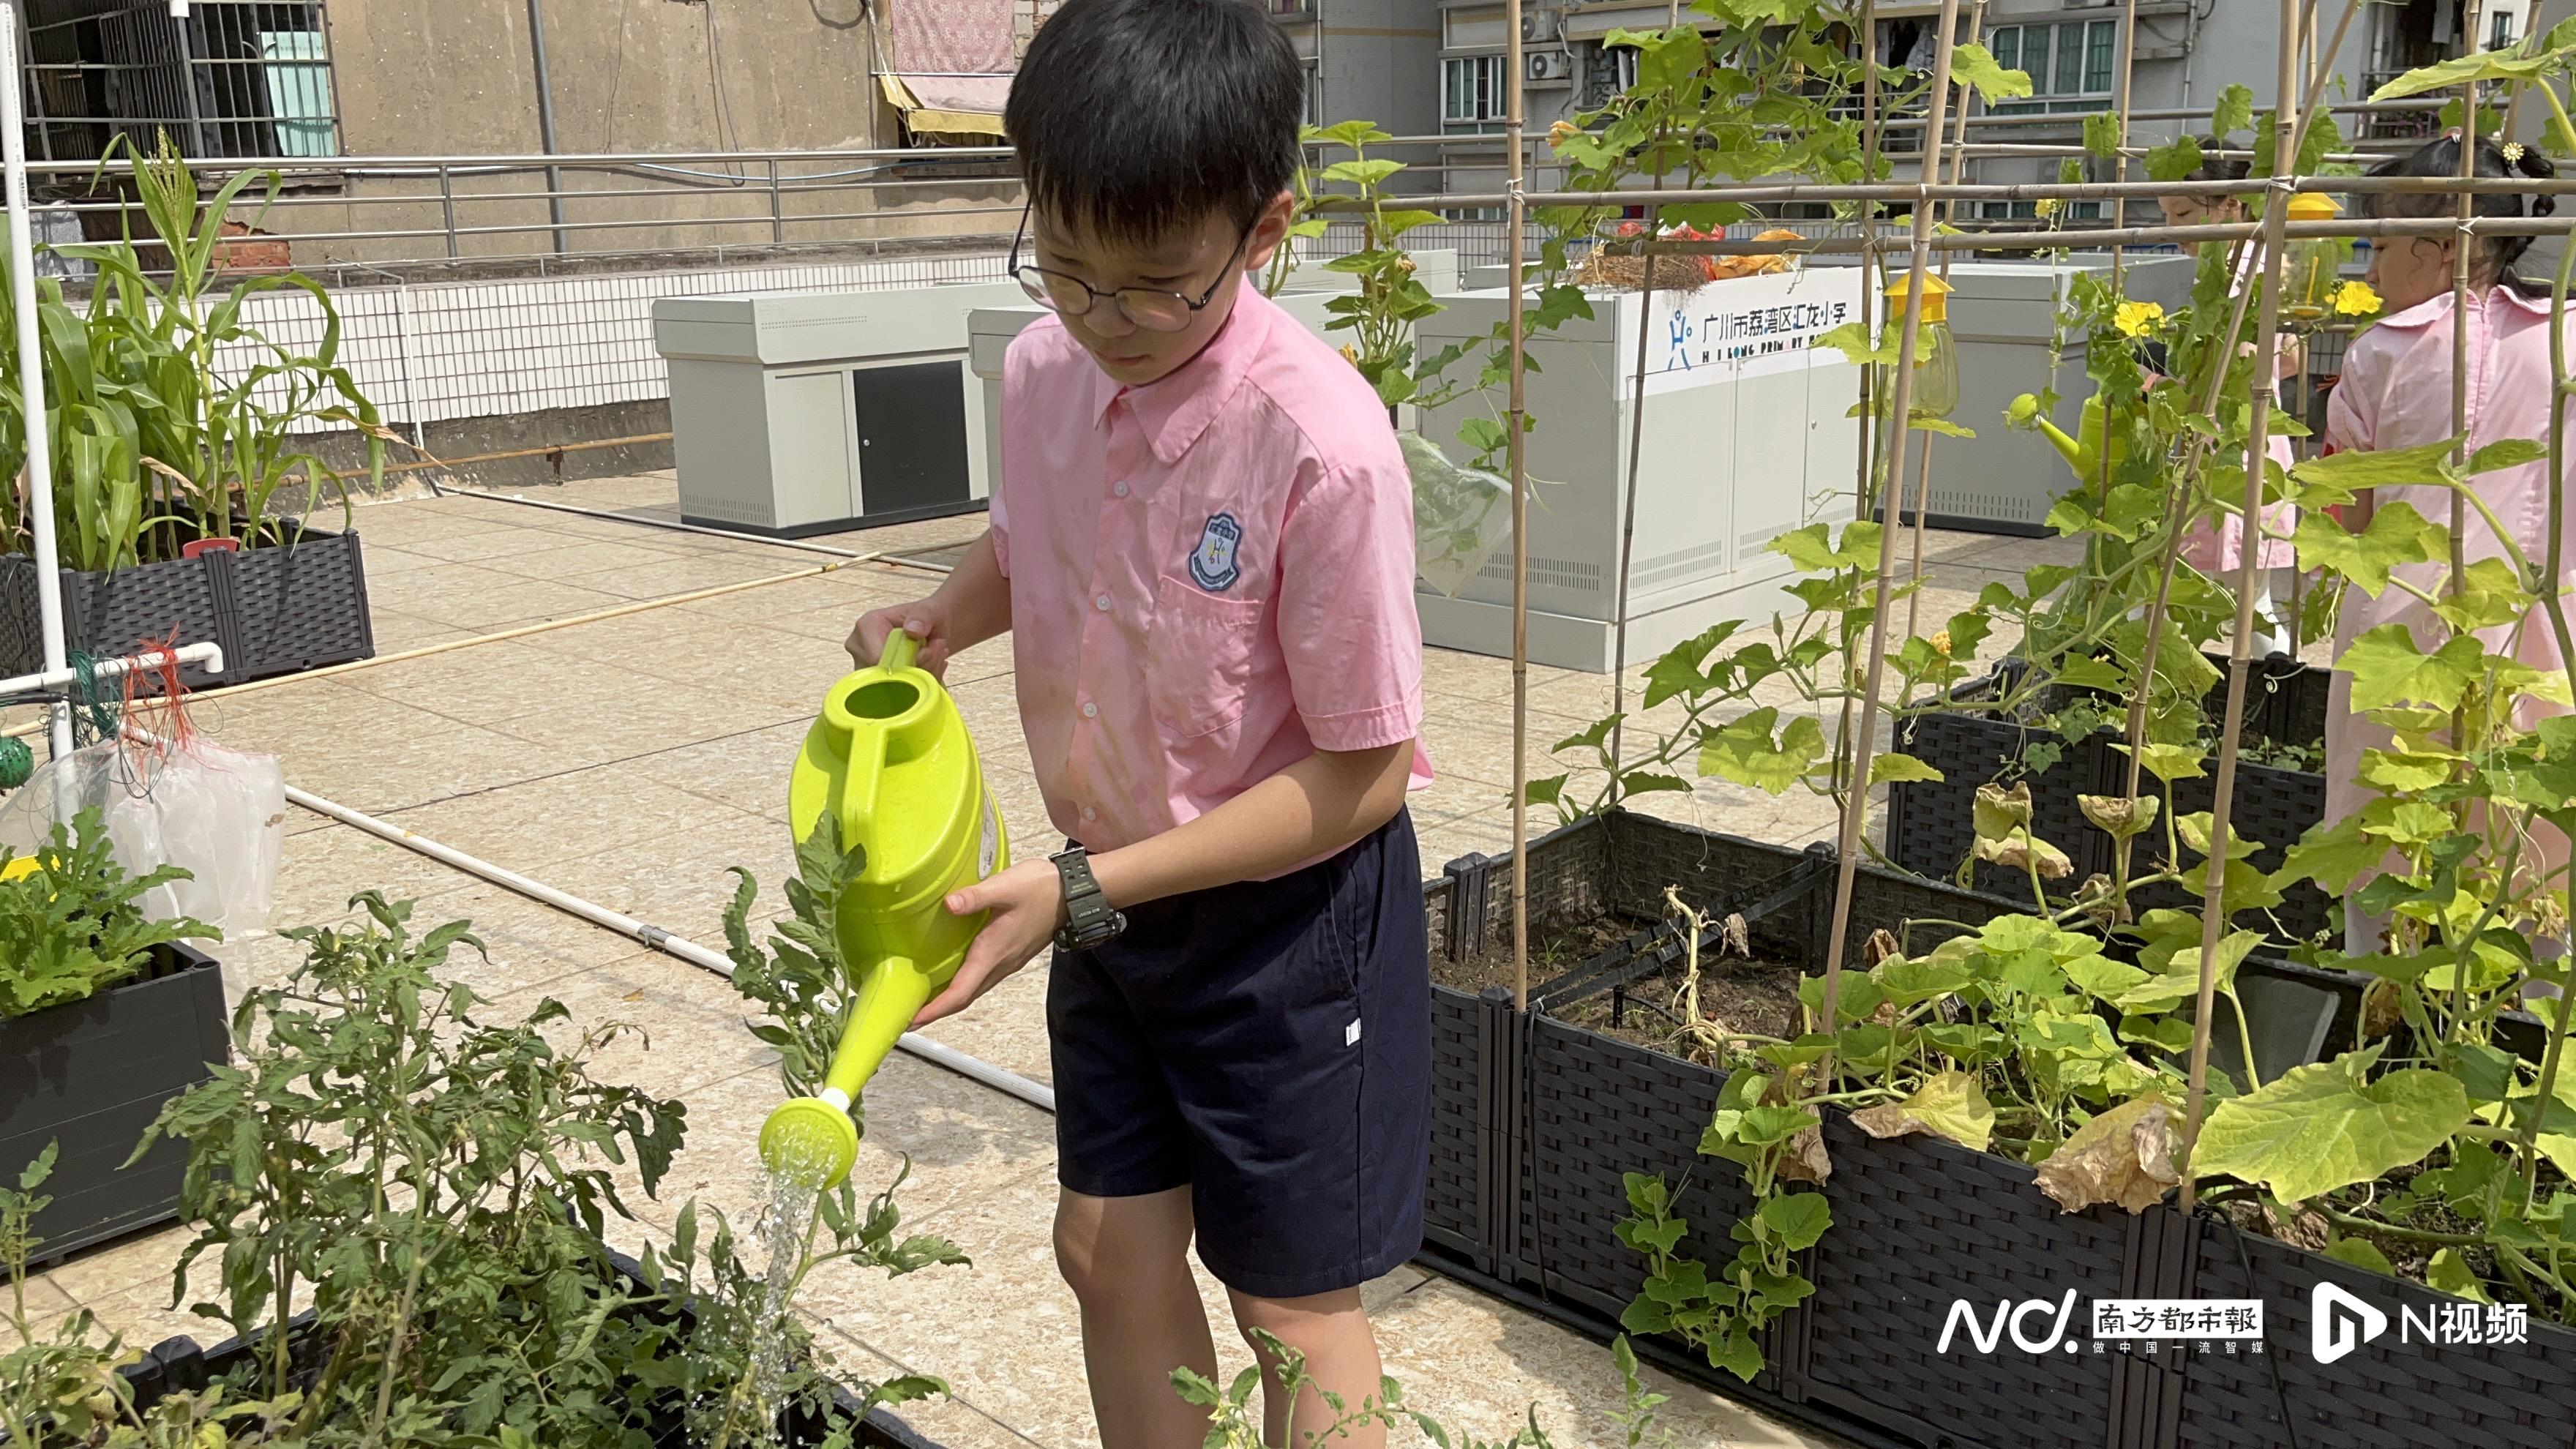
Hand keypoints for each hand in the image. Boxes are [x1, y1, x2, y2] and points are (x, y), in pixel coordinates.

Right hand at [847, 598, 953, 677]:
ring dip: (924, 673)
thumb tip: (913, 630)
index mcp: (866, 627)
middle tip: (937, 649)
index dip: (905, 661)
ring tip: (936, 654)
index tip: (927, 650)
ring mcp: (868, 668)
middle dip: (919, 666)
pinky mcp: (879, 682)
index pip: (876, 658)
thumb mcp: (930, 610)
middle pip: (886, 675)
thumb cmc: (927, 616)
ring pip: (896, 686)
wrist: (933, 627)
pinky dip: (923, 682)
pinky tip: (932, 665)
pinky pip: (902, 693)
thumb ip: (922, 617)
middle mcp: (861, 649)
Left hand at [914, 858, 1065, 1025]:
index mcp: (993, 953)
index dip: (935, 1009)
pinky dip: (963, 985)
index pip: (961, 992)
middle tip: (909, 1017)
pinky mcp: (1010, 955)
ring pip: (974, 989)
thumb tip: (949, 904)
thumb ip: (975, 897)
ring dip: (949, 1000)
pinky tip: (952, 975)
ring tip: (925, 1000)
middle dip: (936, 1011)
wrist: (1072, 893)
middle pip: (964, 998)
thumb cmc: (1041, 890)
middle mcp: (1000, 964)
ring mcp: (1007, 962)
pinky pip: (982, 978)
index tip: (913, 1019)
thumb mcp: (1005, 887)